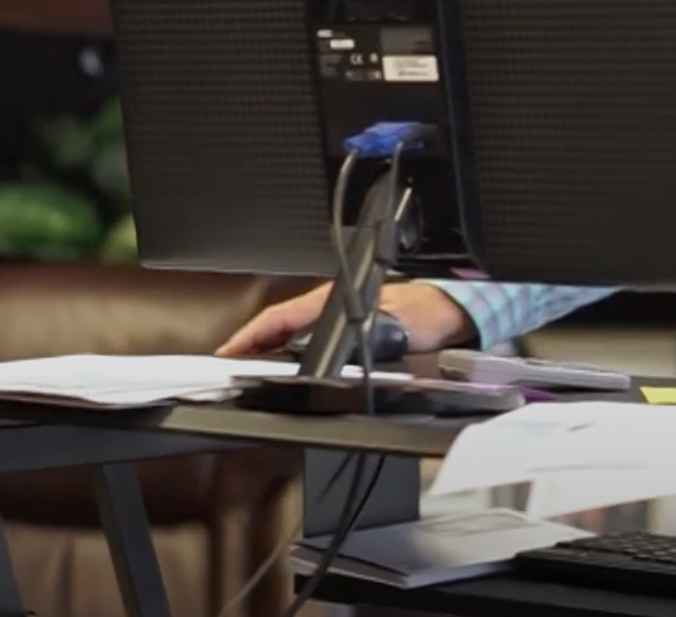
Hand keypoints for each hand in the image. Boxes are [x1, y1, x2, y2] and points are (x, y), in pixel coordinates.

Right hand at [214, 281, 474, 357]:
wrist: (448, 310)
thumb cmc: (426, 311)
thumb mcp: (402, 324)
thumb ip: (382, 334)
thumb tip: (361, 347)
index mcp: (333, 301)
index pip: (280, 317)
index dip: (251, 334)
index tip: (228, 352)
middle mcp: (329, 310)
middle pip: (277, 328)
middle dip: (250, 347)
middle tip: (228, 370)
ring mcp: (335, 322)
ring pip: (289, 337)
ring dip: (266, 353)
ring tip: (247, 373)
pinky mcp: (345, 337)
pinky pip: (306, 347)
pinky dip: (287, 358)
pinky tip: (284, 374)